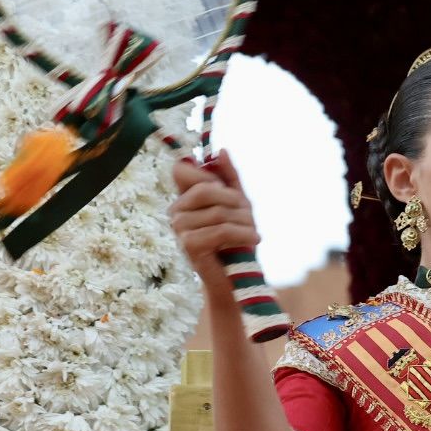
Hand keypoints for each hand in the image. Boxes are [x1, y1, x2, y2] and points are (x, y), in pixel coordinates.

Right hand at [169, 153, 258, 290]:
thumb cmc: (235, 240)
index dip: (213, 179)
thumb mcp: (237, 205)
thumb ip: (229, 178)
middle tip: (251, 217)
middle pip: (207, 190)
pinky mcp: (189, 246)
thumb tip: (221, 151)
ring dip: (244, 221)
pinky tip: (255, 239)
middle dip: (236, 201)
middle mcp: (175, 212)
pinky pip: (221, 230)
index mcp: (182, 199)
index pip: (185, 171)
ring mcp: (179, 229)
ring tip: (254, 232)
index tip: (234, 196)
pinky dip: (243, 233)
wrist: (235, 279)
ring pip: (218, 212)